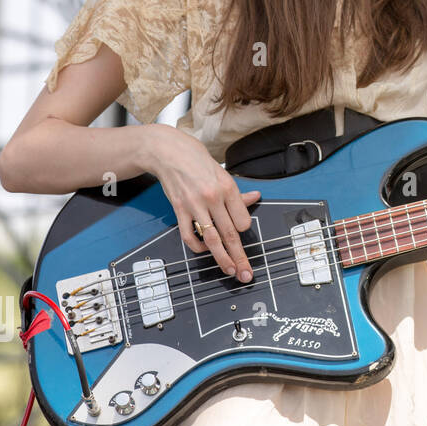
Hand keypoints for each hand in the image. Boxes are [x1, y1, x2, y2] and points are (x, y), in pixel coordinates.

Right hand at [144, 124, 262, 281]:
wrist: (170, 153)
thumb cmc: (198, 162)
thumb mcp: (223, 174)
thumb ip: (237, 193)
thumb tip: (256, 197)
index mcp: (227, 188)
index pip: (243, 220)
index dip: (243, 230)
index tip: (242, 234)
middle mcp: (213, 198)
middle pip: (230, 234)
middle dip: (240, 257)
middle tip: (246, 273)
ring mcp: (195, 206)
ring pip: (212, 239)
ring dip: (222, 258)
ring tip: (229, 270)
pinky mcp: (179, 210)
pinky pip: (189, 235)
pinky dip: (197, 247)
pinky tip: (203, 250)